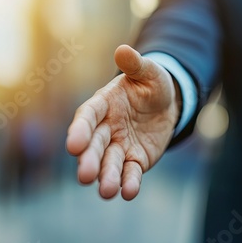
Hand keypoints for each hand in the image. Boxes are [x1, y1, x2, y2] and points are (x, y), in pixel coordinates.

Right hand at [66, 45, 180, 199]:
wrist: (167, 105)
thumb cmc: (152, 85)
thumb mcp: (149, 72)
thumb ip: (135, 65)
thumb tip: (122, 50)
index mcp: (103, 104)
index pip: (87, 117)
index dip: (80, 130)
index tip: (74, 145)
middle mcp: (106, 128)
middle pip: (95, 146)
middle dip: (90, 160)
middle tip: (86, 176)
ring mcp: (120, 146)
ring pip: (110, 164)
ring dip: (107, 177)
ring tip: (106, 191)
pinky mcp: (135, 160)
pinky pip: (131, 172)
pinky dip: (129, 182)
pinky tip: (129, 192)